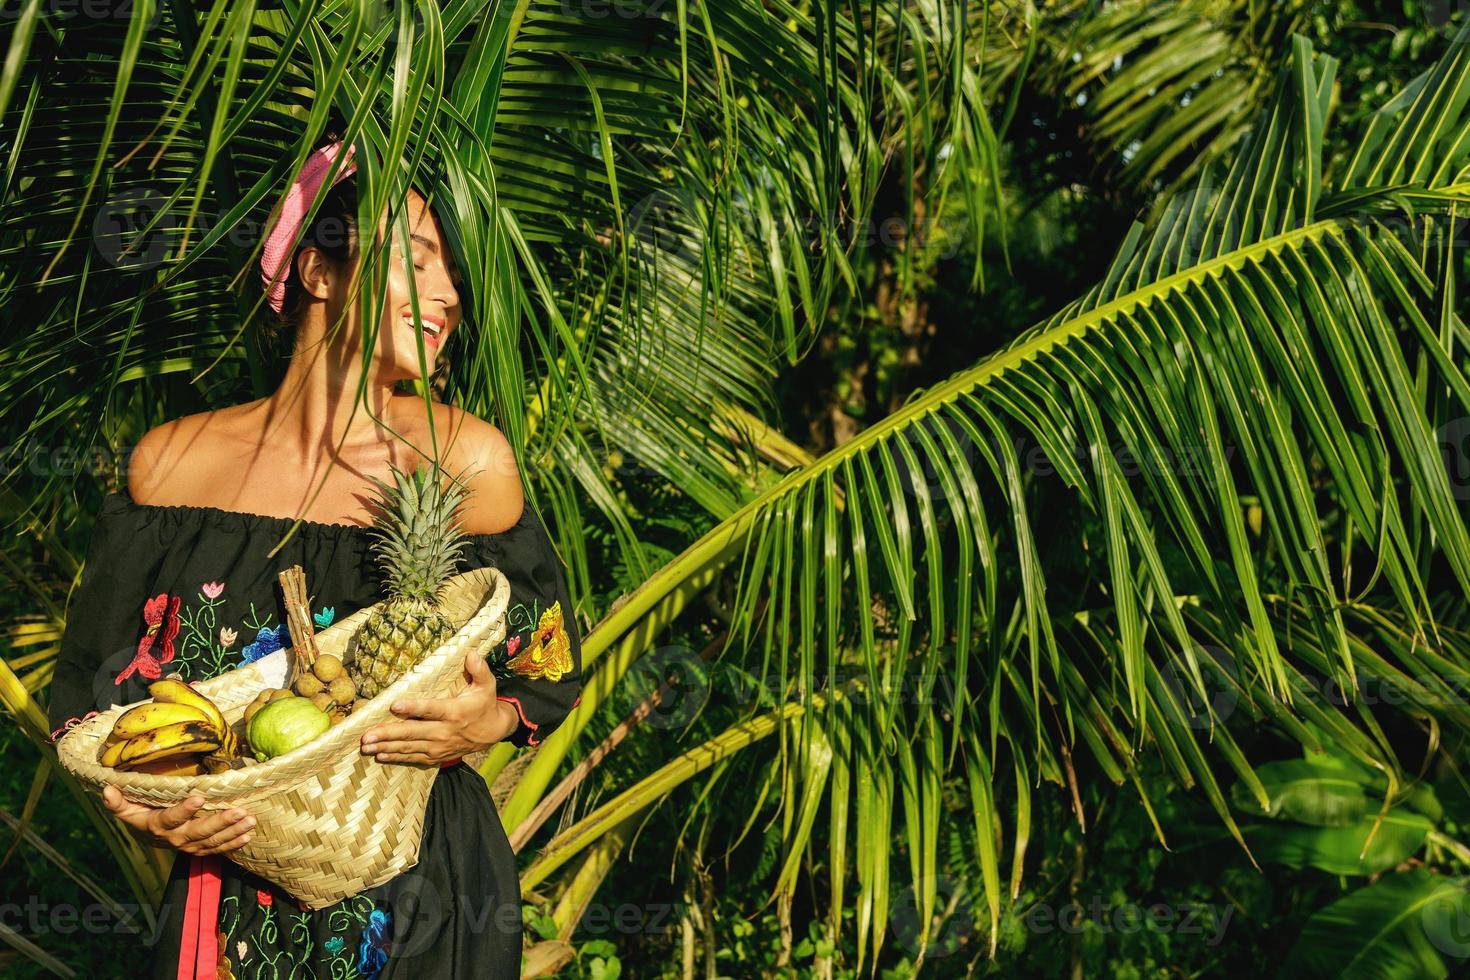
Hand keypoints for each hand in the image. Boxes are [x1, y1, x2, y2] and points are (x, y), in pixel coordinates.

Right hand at [102, 786, 253, 855]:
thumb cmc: (140, 815)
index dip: (184, 810)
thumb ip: (118, 801)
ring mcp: (189, 846)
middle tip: (240, 812)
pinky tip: (247, 836)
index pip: (171, 818)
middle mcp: (175, 838)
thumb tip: (107, 787)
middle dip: (220, 822)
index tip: (199, 798)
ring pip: (212, 841)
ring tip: (249, 821)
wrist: (149, 838)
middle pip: (199, 831)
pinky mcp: (200, 849)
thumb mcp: (127, 808)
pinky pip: (217, 849)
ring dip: (232, 832)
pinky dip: (233, 844)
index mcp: (157, 825)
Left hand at [360, 648, 519, 764]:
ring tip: (366, 747)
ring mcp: (439, 746)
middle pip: (413, 732)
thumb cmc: (485, 704)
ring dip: (386, 747)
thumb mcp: (487, 685)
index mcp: (454, 712)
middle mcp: (444, 731)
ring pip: (409, 747)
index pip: (431, 709)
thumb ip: (479, 669)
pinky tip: (380, 756)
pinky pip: (414, 757)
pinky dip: (397, 757)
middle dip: (388, 734)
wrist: (493, 731)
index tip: (395, 705)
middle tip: (367, 736)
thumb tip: (471, 653)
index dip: (413, 708)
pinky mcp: (437, 755)